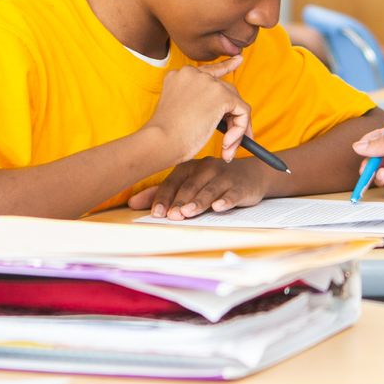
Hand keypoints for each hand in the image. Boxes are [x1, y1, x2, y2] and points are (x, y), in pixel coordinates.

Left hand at [128, 155, 271, 218]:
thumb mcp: (189, 183)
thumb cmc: (214, 181)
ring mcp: (224, 176)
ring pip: (209, 189)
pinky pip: (232, 193)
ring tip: (188, 212)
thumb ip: (162, 193)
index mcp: (190, 167)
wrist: (250, 175)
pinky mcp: (241, 186)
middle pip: (190, 186)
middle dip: (179, 201)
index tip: (156, 214)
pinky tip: (219, 207)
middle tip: (171, 216)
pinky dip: (226, 200)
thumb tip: (132, 203)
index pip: (173, 182)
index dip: (164, 198)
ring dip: (198, 201)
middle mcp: (206, 168)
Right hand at [150, 57, 250, 161]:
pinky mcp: (221, 95)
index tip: (238, 60)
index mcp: (181, 75)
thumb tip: (227, 113)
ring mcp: (209, 82)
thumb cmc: (166, 135)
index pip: (210, 70)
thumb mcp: (181, 111)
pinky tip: (226, 144)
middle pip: (226, 90)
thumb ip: (201, 104)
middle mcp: (195, 74)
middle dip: (233, 115)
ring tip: (227, 147)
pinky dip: (239, 130)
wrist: (159, 141)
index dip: (226, 66)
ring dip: (236, 127)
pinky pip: (243, 112)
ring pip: (236, 103)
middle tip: (231, 139)